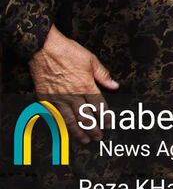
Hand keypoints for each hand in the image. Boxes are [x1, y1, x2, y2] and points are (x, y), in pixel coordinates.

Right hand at [27, 25, 119, 141]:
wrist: (43, 48)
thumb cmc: (66, 51)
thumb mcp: (91, 60)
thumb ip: (103, 75)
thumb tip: (114, 85)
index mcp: (86, 85)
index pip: (99, 106)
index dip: (105, 117)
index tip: (109, 123)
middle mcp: (72, 95)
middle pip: (85, 117)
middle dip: (93, 129)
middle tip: (98, 136)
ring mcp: (58, 98)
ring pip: (70, 120)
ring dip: (78, 132)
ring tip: (84, 139)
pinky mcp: (45, 98)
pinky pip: (54, 115)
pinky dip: (61, 125)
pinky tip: (65, 130)